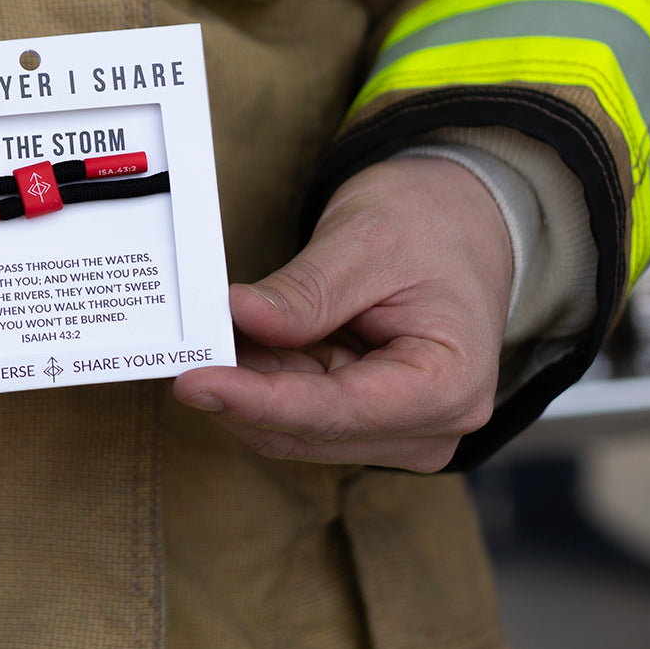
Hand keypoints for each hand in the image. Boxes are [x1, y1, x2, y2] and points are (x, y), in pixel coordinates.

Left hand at [173, 157, 512, 471]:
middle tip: (187, 344)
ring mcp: (398, 427)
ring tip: (216, 331)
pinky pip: (299, 410)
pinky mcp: (368, 417)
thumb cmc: (431, 225)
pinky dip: (264, 378)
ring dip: (250, 383)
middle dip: (243, 389)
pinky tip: (241, 341)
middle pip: (308, 429)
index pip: (334, 411)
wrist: (461, 219)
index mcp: (448, 385)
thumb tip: (241, 316)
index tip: (194, 381)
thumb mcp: (366, 241)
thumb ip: (306, 291)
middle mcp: (429, 424)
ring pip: (295, 426)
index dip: (256, 401)